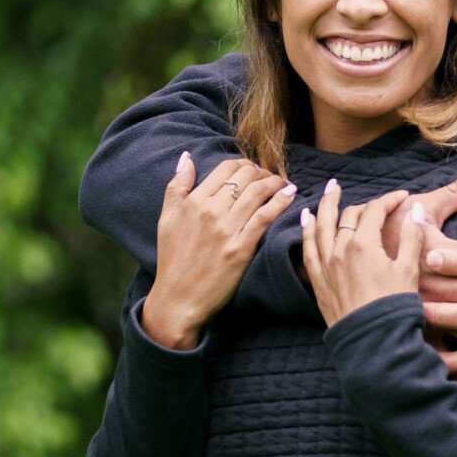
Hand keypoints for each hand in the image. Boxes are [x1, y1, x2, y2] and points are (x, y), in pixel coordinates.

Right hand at [143, 152, 297, 349]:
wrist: (177, 299)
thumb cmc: (172, 260)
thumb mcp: (166, 219)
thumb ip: (177, 186)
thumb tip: (187, 158)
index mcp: (193, 202)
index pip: (226, 169)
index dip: (244, 164)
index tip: (253, 170)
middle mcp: (210, 211)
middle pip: (245, 177)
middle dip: (262, 172)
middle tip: (271, 177)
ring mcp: (226, 229)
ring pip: (258, 192)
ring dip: (276, 183)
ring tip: (283, 184)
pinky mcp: (241, 248)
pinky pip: (266, 216)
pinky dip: (281, 201)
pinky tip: (290, 194)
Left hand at [301, 183, 428, 325]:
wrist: (372, 341)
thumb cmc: (394, 307)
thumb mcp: (409, 270)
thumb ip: (411, 237)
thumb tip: (414, 211)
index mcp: (364, 244)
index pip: (375, 210)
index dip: (389, 200)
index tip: (401, 197)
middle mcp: (340, 249)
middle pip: (348, 216)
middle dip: (362, 203)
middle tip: (372, 199)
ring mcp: (326, 265)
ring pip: (321, 226)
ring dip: (325, 206)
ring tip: (330, 191)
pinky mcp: (318, 281)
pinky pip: (308, 249)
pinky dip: (306, 231)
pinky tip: (306, 221)